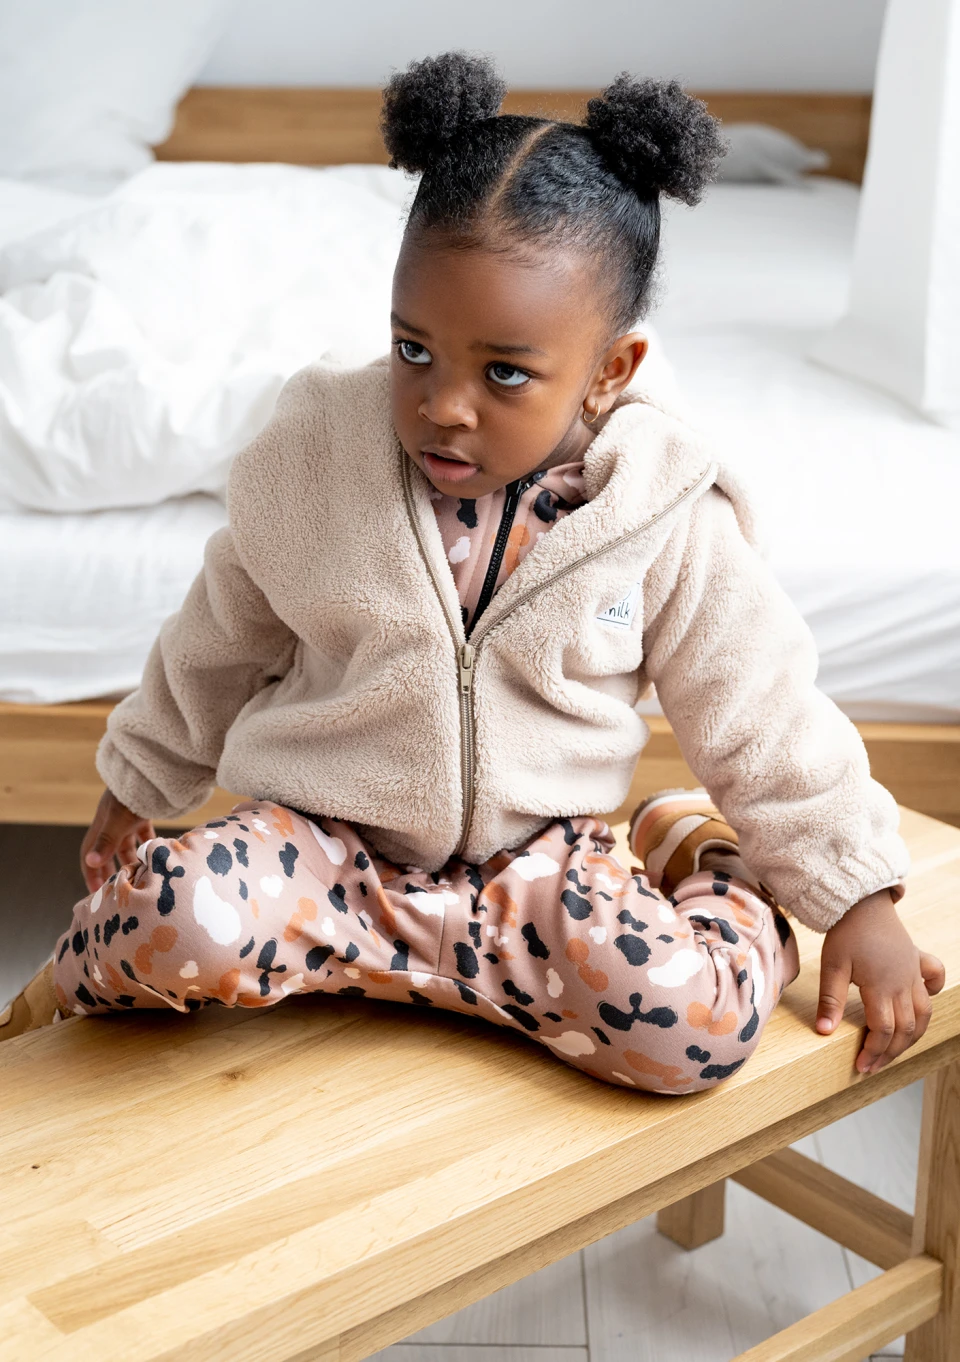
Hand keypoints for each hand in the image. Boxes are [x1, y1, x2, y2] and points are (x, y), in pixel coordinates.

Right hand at [80, 789, 154, 893]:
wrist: (149, 767)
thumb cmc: (132, 792)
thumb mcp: (119, 818)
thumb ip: (107, 840)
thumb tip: (90, 862)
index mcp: (102, 824)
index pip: (89, 853)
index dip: (91, 873)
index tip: (96, 893)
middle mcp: (112, 821)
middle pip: (108, 851)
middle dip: (111, 870)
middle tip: (118, 890)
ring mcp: (128, 815)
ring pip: (127, 843)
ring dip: (132, 860)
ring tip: (140, 877)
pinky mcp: (144, 810)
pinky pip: (144, 832)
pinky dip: (149, 844)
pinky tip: (158, 853)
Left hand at [816, 889, 944, 1073]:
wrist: (861, 900)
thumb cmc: (845, 932)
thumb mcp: (832, 966)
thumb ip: (830, 1000)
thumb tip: (823, 1031)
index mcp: (882, 986)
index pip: (884, 1030)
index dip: (874, 1051)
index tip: (861, 1066)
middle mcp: (903, 982)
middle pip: (906, 1028)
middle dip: (891, 1051)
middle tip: (874, 1065)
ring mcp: (913, 971)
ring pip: (923, 1013)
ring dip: (912, 1035)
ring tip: (895, 1049)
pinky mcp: (916, 959)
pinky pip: (933, 979)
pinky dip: (931, 995)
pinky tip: (919, 1004)